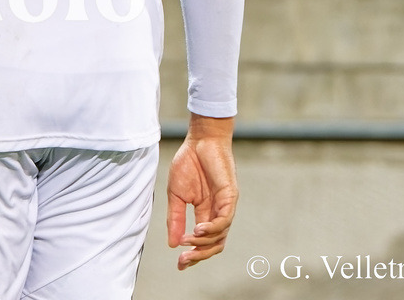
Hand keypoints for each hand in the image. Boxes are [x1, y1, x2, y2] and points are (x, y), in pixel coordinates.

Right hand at [166, 115, 237, 269]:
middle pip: (213, 245)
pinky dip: (212, 229)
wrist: (199, 139)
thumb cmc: (188, 162)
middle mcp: (217, 213)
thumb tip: (172, 243)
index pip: (201, 241)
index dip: (192, 254)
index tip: (179, 264)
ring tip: (188, 241)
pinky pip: (224, 220)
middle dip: (199, 255)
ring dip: (204, 243)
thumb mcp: (176, 193)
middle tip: (184, 259)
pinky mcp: (230, 197)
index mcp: (204, 212)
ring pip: (220, 236)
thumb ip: (175, 217)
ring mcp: (225, 206)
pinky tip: (198, 229)